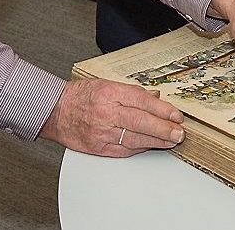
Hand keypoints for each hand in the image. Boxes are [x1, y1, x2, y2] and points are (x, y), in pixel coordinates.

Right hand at [39, 78, 183, 156]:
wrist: (55, 111)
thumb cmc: (81, 96)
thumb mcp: (107, 84)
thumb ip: (133, 92)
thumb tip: (156, 97)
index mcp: (110, 93)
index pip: (142, 101)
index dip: (163, 110)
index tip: (176, 115)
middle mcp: (106, 113)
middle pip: (141, 122)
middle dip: (164, 129)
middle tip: (179, 132)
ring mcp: (101, 132)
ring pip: (135, 139)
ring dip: (157, 141)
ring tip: (171, 141)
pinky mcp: (98, 148)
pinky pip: (124, 150)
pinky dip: (140, 148)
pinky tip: (151, 146)